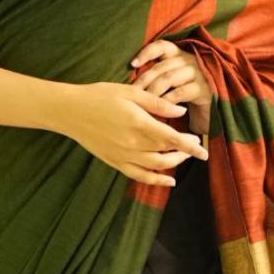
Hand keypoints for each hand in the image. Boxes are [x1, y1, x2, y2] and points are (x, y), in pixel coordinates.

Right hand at [54, 80, 208, 186]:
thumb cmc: (99, 96)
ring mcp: (123, 155)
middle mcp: (132, 143)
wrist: (70, 111)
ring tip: (182, 157)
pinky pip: (139, 176)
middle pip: (166, 152)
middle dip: (183, 151)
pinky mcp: (114, 162)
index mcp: (138, 123)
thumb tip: (180, 109)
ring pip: (155, 166)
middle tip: (193, 144)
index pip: (171, 138)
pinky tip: (168, 180)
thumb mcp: (130, 92)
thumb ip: (157, 103)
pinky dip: (155, 180)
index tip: (203, 148)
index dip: (190, 145)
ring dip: (173, 164)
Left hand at [129, 38, 212, 138]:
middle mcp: (191, 60)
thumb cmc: (188, 100)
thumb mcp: (173, 84)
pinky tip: (159, 109)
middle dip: (144, 80)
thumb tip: (131, 79)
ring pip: (169, 78)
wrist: (214, 114)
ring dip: (153, 91)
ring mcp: (199, 73)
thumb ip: (159, 76)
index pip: (162, 46)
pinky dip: (166, 101)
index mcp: (181, 55)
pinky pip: (179, 93)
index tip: (132, 64)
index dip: (146, 52)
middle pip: (161, 66)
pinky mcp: (204, 89)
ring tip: (143, 102)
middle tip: (132, 93)